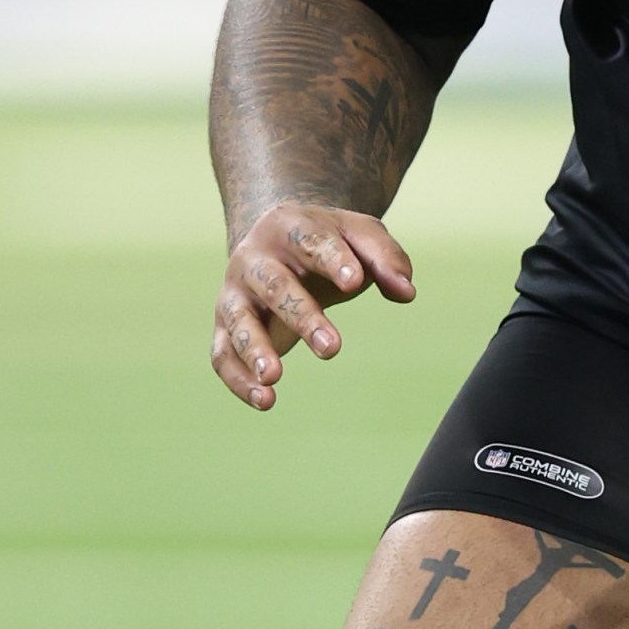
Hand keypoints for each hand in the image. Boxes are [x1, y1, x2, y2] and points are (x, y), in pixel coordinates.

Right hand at [212, 202, 416, 409]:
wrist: (277, 242)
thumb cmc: (325, 242)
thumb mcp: (359, 236)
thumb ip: (385, 258)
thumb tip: (406, 292)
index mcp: (288, 227)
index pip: (310, 242)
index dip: (333, 260)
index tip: (354, 282)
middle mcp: (254, 258)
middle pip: (274, 285)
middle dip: (302, 316)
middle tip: (333, 348)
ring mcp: (235, 293)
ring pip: (239, 321)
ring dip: (254, 349)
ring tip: (274, 377)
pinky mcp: (225, 326)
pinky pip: (223, 354)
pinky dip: (238, 379)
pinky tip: (266, 400)